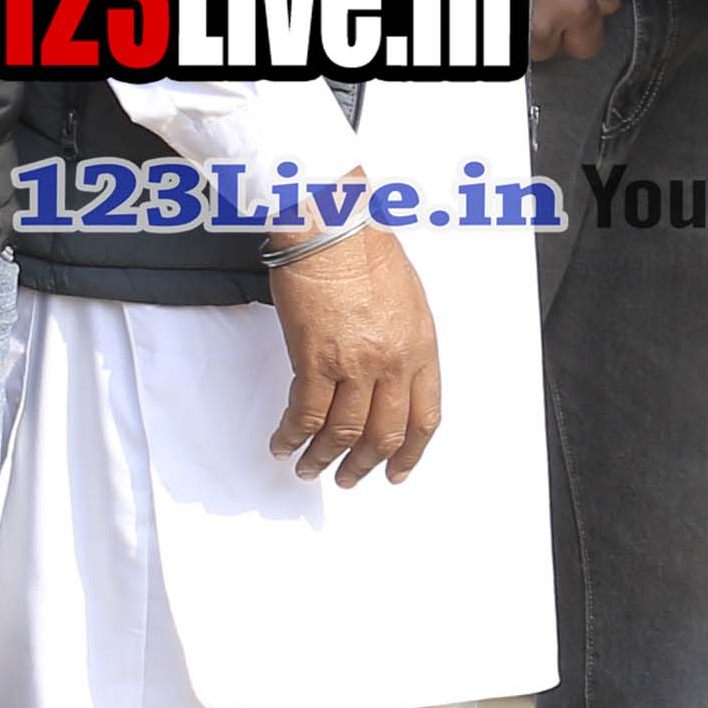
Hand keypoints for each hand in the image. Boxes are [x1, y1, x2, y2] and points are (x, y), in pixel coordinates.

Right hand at [265, 226, 440, 485]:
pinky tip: (283, 444)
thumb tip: (391, 377)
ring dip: (323, 458)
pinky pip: (305, 415)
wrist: (333, 229)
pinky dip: (292, 436)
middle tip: (349, 478)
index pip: (425, 417)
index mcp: (422, 349)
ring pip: (342, 432)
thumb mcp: (408, 302)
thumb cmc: (366, 253)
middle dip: (365, 464)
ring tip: (309, 469)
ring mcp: (355, 364)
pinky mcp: (314, 360)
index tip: (397, 470)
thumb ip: (403, 344)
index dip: (410, 451)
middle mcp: (393, 363)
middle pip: (384, 433)